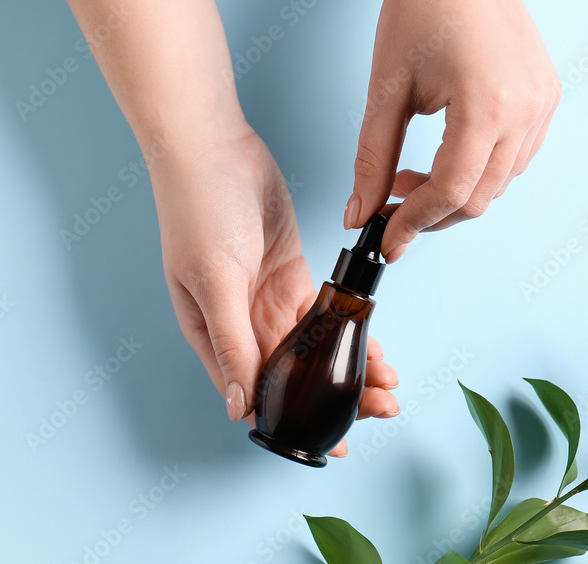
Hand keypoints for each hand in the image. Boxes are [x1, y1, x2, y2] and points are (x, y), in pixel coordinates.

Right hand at [150, 114, 399, 457]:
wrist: (214, 147)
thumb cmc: (197, 210)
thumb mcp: (213, 282)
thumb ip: (231, 345)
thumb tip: (240, 408)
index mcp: (211, 335)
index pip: (256, 394)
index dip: (295, 421)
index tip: (335, 440)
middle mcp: (239, 323)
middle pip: (293, 377)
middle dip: (336, 397)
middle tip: (381, 410)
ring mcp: (266, 298)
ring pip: (313, 348)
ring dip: (348, 366)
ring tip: (389, 384)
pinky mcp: (291, 273)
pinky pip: (324, 314)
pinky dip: (348, 330)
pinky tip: (372, 345)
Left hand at [345, 0, 561, 261]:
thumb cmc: (424, 7)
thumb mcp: (386, 89)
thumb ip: (372, 159)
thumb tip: (360, 212)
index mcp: (487, 106)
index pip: (452, 192)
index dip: (414, 224)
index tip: (387, 240)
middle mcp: (525, 111)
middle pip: (479, 198)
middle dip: (431, 213)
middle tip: (390, 204)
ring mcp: (542, 106)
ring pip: (499, 184)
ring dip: (454, 193)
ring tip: (411, 172)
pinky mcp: (546, 100)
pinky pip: (515, 159)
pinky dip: (478, 171)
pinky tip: (446, 155)